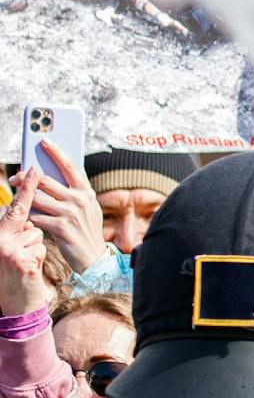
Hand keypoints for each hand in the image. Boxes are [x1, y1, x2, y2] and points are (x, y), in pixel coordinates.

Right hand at [0, 168, 49, 316]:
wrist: (14, 303)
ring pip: (37, 235)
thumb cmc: (15, 272)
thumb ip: (18, 230)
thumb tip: (30, 215)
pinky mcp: (21, 261)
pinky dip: (38, 259)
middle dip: (31, 232)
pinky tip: (28, 270)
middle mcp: (0, 239)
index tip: (35, 168)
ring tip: (24, 263)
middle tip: (21, 248)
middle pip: (28, 221)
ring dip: (36, 248)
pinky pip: (40, 249)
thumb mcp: (13, 249)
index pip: (15, 207)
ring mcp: (10, 250)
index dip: (27, 187)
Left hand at [10, 139, 106, 271]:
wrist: (93, 257)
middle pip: (45, 180)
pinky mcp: (61, 227)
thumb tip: (50, 177)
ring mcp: (70, 213)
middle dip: (26, 177)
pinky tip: (27, 218)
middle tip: (15, 177)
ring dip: (24, 199)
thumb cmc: (86, 230)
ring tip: (18, 199)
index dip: (56, 152)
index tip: (44, 141)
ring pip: (37, 198)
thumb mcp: (86, 207)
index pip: (70, 166)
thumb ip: (72, 192)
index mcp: (86, 192)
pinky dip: (28, 217)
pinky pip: (35, 217)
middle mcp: (79, 200)